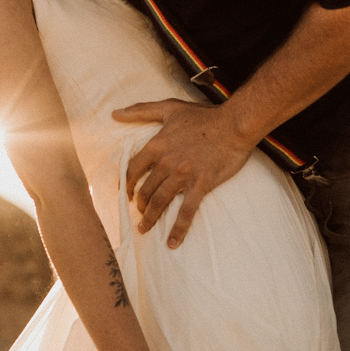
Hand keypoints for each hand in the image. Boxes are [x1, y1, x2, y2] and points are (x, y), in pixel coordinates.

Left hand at [111, 100, 252, 246]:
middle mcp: (166, 162)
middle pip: (145, 189)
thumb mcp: (169, 108)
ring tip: (144, 229)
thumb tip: (114, 113)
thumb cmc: (204, 116)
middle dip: (139, 204)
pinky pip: (186, 211)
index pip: (133, 169)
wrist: (234, 124)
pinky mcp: (201, 185)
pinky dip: (178, 229)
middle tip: (139, 213)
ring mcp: (183, 175)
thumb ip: (140, 111)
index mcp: (157, 145)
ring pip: (160, 202)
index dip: (128, 184)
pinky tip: (172, 243)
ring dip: (150, 218)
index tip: (128, 193)